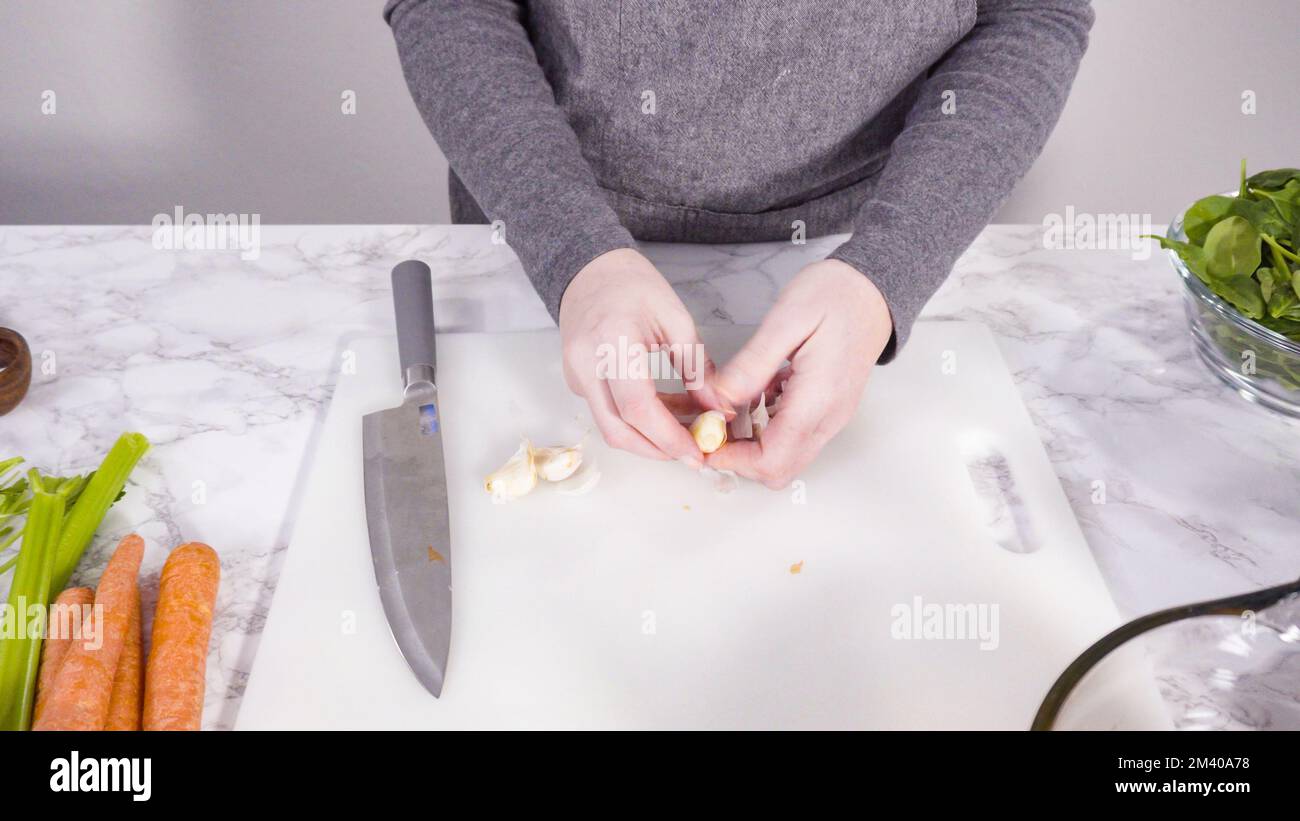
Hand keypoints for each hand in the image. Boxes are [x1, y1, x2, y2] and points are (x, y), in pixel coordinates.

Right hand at [559, 248, 725, 464]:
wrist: (589, 270)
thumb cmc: (633, 285)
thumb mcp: (675, 319)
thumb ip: (697, 368)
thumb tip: (718, 410)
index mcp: (612, 341)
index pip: (638, 407)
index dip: (668, 438)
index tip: (697, 452)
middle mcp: (585, 364)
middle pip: (617, 430)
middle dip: (657, 450)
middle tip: (692, 453)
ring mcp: (575, 376)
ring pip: (610, 427)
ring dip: (648, 437)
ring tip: (684, 428)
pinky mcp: (576, 382)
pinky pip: (607, 413)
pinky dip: (636, 421)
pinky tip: (664, 411)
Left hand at [705, 259, 892, 488]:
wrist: (874, 288)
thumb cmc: (835, 295)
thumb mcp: (786, 319)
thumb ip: (753, 364)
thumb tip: (719, 399)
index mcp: (817, 399)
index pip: (771, 460)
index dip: (732, 459)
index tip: (704, 437)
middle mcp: (828, 418)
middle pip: (778, 470)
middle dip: (738, 457)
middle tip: (711, 424)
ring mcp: (831, 417)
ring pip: (785, 457)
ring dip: (750, 443)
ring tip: (726, 407)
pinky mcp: (828, 410)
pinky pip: (793, 437)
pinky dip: (766, 428)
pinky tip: (753, 394)